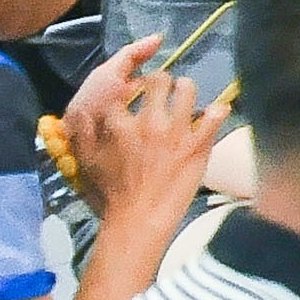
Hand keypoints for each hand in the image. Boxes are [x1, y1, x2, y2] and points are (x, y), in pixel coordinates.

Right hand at [61, 41, 221, 228]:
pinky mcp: (197, 145)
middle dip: (162, 80)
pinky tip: (215, 112)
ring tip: (187, 95)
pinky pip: (214, 115)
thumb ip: (83, 134)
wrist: (138, 219)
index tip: (135, 92)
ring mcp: (175, 132)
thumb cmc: (112, 193)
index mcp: (119, 125)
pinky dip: (218, 110)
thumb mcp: (87, 162)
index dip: (130, 87)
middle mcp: (148, 123)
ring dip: (187, 89)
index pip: (124, 89)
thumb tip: (81, 112)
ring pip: (187, 90)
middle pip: (159, 80)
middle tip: (165, 87)